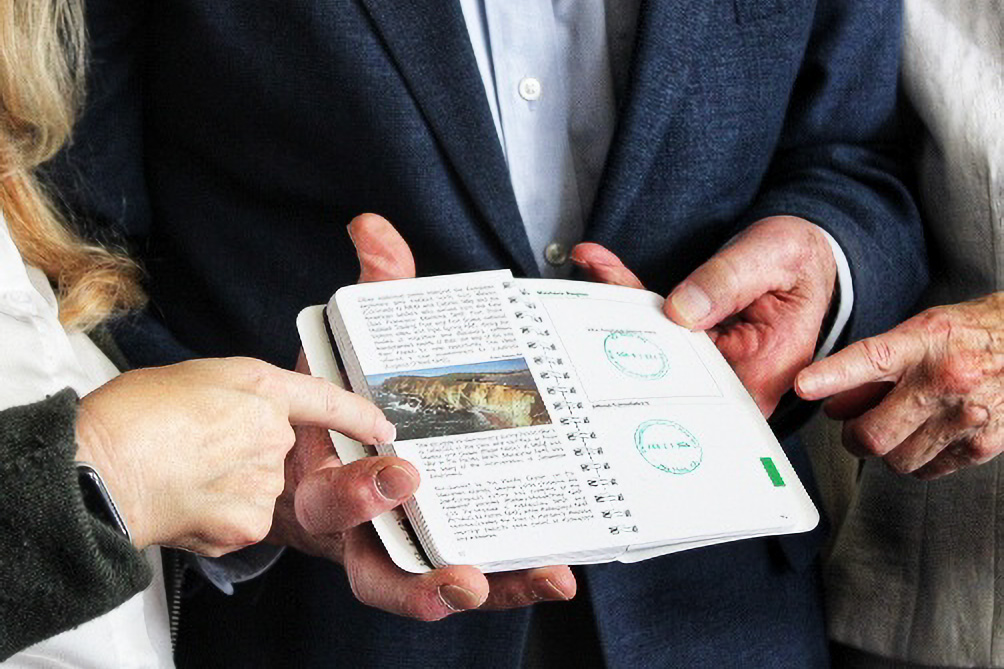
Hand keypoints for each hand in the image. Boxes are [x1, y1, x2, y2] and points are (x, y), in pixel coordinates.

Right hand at [74, 357, 393, 555]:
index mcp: (259, 388)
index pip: (325, 399)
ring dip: (232, 486)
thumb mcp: (193, 380)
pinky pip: (245, 521)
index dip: (357, 413)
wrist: (97, 469)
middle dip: (247, 453)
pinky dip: (221, 518)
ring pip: (261, 487)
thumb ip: (238, 396)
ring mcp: (264, 479)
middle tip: (196, 449)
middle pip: (277, 449)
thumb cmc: (130, 417)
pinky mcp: (251, 522)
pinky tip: (187, 503)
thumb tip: (251, 416)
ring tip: (184, 475)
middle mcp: (271, 433)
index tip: (383, 426)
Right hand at [267, 213, 576, 620]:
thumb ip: (370, 292)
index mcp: (325, 477)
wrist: (342, 445)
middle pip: (378, 571)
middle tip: (464, 576)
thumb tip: (373, 229)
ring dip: (490, 588)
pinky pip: (477, 574)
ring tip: (546, 578)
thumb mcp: (352, 347)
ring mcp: (402, 548)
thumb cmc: (343, 402)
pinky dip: (514, 577)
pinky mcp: (445, 552)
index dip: (357, 496)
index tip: (402, 472)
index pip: (328, 502)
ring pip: (434, 586)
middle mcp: (358, 530)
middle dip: (418, 580)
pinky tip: (560, 571)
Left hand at [572, 216, 836, 416]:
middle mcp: (734, 378)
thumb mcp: (773, 256)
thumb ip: (730, 280)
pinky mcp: (693, 347)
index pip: (702, 383)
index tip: (627, 327)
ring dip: (621, 303)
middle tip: (598, 280)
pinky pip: (655, 328)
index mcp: (764, 371)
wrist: (802, 258)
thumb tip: (682, 311)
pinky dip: (628, 296)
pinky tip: (602, 266)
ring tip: (595, 264)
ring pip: (654, 344)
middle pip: (668, 364)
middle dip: (627, 321)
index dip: (659, 362)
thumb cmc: (799, 261)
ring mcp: (710, 366)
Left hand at [796, 293, 1003, 478]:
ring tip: (899, 426)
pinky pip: (928, 470)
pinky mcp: (983, 445)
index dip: (831, 375)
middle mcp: (944, 380)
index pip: (867, 360)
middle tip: (856, 427)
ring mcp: (965, 416)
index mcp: (924, 343)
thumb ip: (874, 367)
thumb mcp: (921, 332)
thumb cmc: (973, 335)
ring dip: (887, 450)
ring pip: (897, 459)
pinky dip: (917, 459)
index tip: (803, 386)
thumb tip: (833, 403)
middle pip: (873, 434)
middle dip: (854, 437)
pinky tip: (926, 435)